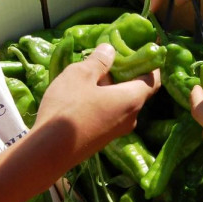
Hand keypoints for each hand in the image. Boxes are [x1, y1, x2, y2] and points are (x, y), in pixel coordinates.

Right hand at [34, 44, 160, 164]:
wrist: (48, 152)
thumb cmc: (68, 109)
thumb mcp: (80, 75)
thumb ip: (99, 60)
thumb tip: (111, 49)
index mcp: (132, 100)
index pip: (154, 80)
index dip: (150, 64)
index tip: (140, 51)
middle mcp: (131, 118)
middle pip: (136, 91)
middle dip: (125, 74)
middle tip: (108, 59)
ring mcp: (117, 132)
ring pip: (121, 103)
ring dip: (110, 88)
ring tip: (90, 74)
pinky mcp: (102, 140)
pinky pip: (110, 114)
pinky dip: (103, 101)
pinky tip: (82, 95)